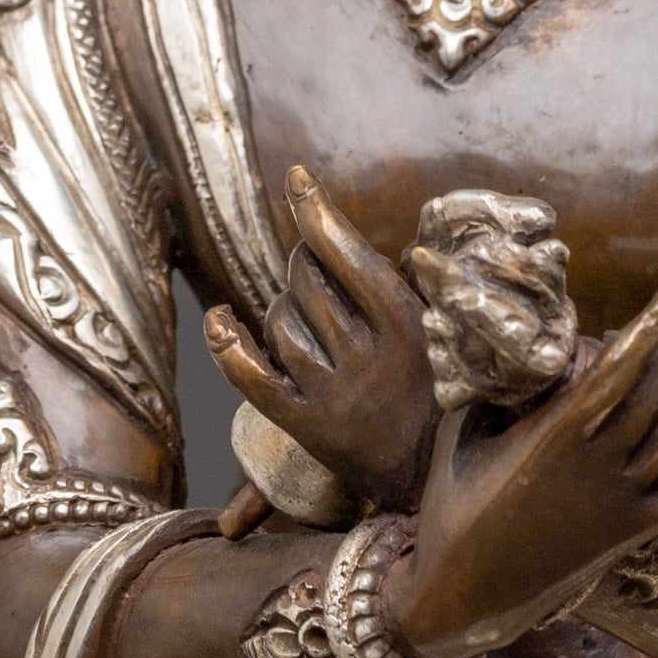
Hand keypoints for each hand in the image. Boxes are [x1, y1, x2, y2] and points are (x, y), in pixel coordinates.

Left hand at [205, 164, 439, 512]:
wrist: (433, 479)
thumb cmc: (439, 387)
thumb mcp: (440, 328)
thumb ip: (411, 281)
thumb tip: (374, 235)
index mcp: (403, 324)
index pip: (347, 254)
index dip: (315, 211)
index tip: (296, 178)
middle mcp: (366, 358)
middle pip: (307, 282)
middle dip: (303, 263)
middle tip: (318, 273)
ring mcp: (333, 396)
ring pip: (280, 324)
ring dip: (282, 307)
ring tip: (305, 316)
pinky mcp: (305, 427)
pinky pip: (252, 379)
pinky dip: (227, 346)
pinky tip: (217, 318)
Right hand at [383, 276, 657, 657]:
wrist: (465, 594)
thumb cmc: (454, 500)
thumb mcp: (463, 425)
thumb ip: (493, 378)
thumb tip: (511, 328)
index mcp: (555, 437)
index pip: (620, 370)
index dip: (651, 324)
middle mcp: (598, 468)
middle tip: (644, 338)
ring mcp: (624, 503)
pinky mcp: (637, 531)